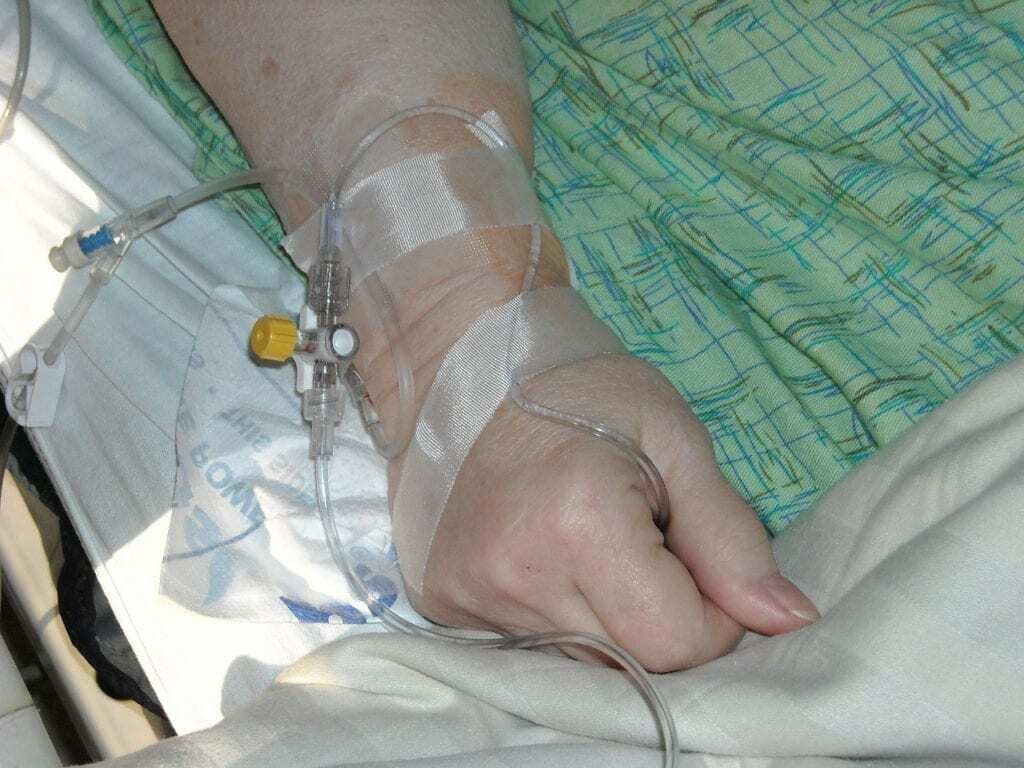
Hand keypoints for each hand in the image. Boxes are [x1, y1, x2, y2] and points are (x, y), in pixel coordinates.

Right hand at [411, 353, 818, 670]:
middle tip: (649, 546)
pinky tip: (553, 562)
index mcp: (579, 521)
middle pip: (630, 663)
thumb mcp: (677, 441)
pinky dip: (563, 618)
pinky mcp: (444, 604)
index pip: (677, 642)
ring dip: (612, 622)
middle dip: (662, 618)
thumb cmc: (588, 392)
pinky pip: (533, 647)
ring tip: (596, 548)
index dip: (713, 614)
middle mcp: (514, 572)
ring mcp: (469, 595)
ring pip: (583, 663)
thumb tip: (791, 621)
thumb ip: (731, 536)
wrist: (477, 368)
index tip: (697, 555)